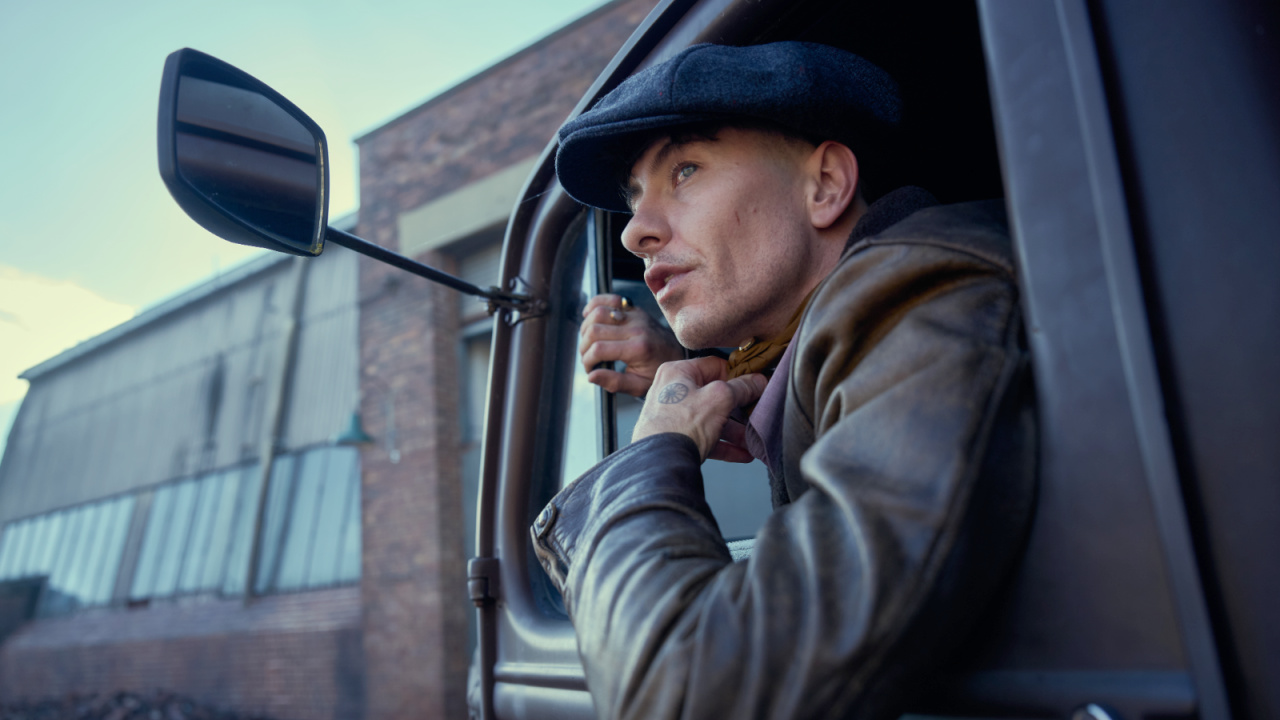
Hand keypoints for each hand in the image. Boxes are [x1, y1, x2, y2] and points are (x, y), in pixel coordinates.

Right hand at [579, 293, 683, 396]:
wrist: (677, 355)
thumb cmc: (657, 372)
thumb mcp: (639, 386)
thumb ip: (615, 382)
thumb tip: (591, 376)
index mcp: (639, 348)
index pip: (599, 349)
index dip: (587, 361)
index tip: (590, 370)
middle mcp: (637, 328)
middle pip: (594, 330)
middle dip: (583, 347)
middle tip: (588, 358)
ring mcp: (636, 315)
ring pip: (598, 312)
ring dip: (585, 328)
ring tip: (589, 343)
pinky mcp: (634, 309)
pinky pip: (609, 299)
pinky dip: (594, 305)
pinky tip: (589, 318)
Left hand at [633, 356, 766, 462]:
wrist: (659, 464)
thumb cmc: (679, 427)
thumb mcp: (719, 399)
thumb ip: (742, 388)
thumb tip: (758, 381)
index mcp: (677, 372)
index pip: (714, 366)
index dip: (738, 375)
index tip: (755, 385)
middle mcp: (672, 392)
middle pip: (715, 395)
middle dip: (739, 409)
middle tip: (756, 413)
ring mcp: (672, 416)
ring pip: (712, 419)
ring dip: (736, 431)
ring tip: (753, 440)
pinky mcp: (675, 438)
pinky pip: (705, 437)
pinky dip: (724, 445)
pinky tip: (744, 453)